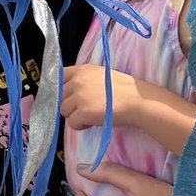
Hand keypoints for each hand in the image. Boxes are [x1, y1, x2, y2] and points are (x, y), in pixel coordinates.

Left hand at [58, 65, 172, 141]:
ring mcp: (79, 97)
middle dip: (71, 104)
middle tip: (86, 108)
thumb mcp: (101, 75)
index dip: (63, 89)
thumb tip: (71, 90)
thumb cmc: (123, 90)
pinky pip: (71, 123)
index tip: (70, 96)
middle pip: (60, 96)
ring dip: (75, 115)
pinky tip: (93, 122)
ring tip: (90, 115)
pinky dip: (81, 125)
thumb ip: (84, 79)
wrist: (136, 101)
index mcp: (82, 70)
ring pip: (63, 110)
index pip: (59, 77)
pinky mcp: (82, 112)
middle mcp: (77, 81)